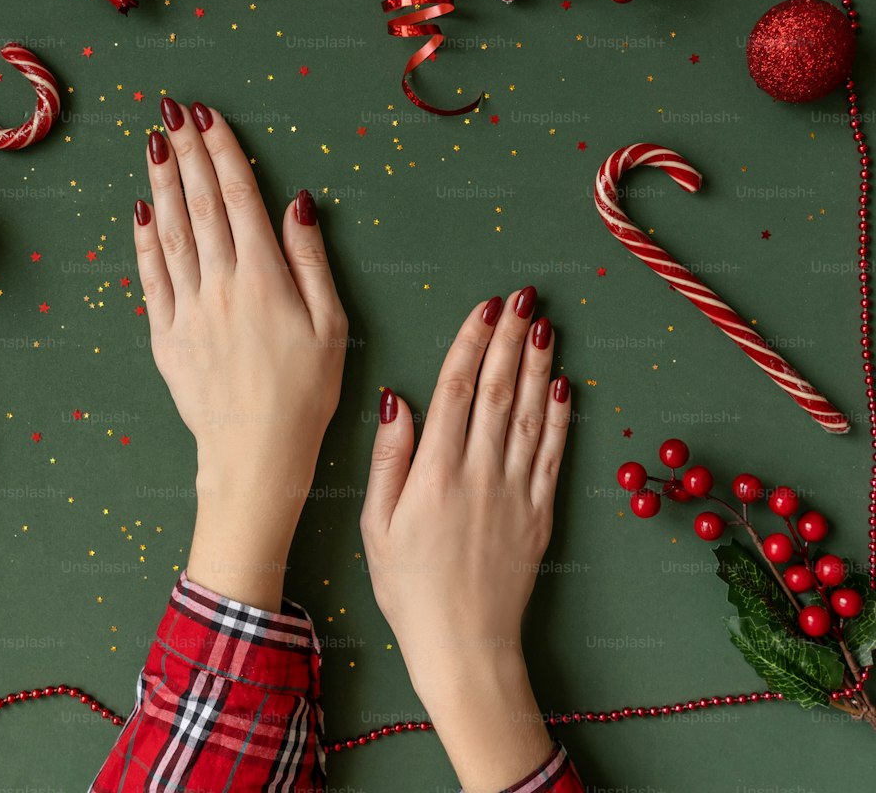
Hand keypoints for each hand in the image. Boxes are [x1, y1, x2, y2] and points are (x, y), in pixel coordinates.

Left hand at [134, 98, 347, 610]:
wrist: (255, 453)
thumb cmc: (307, 393)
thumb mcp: (331, 325)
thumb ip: (311, 260)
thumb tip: (298, 203)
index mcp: (264, 277)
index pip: (240, 199)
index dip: (222, 153)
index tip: (208, 117)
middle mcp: (221, 283)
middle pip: (201, 205)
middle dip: (186, 153)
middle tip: (172, 111)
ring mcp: (187, 308)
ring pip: (171, 232)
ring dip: (162, 184)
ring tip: (153, 145)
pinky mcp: (165, 335)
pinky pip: (151, 277)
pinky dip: (144, 241)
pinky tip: (141, 213)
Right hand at [361, 288, 570, 792]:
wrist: (464, 645)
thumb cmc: (409, 588)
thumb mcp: (376, 525)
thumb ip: (390, 459)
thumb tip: (399, 400)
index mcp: (435, 472)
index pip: (457, 390)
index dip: (472, 344)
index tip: (485, 308)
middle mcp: (480, 472)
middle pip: (499, 390)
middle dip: (511, 338)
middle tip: (523, 296)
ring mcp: (517, 490)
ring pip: (531, 413)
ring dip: (539, 365)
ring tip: (545, 324)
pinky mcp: (541, 510)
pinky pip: (555, 453)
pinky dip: (562, 417)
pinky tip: (565, 385)